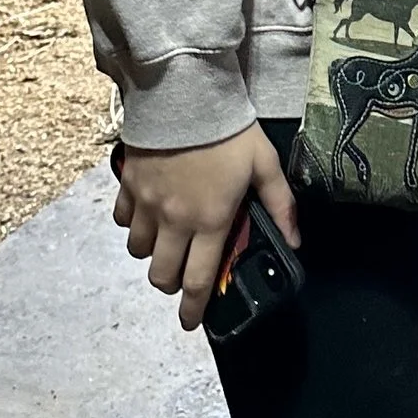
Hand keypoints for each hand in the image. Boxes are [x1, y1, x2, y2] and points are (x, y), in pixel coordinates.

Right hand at [114, 123, 298, 332]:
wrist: (186, 94)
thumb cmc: (230, 131)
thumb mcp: (265, 165)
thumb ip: (280, 206)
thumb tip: (295, 243)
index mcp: (210, 221)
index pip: (198, 280)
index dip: (193, 309)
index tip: (191, 323)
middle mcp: (174, 220)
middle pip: (161, 274)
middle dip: (171, 284)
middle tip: (182, 276)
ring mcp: (147, 204)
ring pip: (138, 250)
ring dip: (152, 254)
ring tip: (166, 242)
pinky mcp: (128, 185)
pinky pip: (122, 219)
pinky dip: (132, 224)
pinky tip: (147, 214)